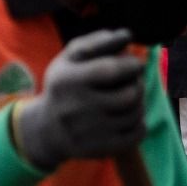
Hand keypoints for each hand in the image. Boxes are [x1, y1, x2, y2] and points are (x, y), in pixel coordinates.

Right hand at [13, 28, 144, 169]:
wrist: (47, 130)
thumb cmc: (64, 85)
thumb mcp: (70, 58)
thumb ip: (98, 42)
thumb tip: (127, 36)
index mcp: (68, 80)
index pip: (111, 70)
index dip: (131, 64)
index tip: (134, 64)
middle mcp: (77, 108)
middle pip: (130, 94)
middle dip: (138, 84)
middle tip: (134, 82)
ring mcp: (89, 132)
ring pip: (135, 114)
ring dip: (139, 103)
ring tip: (130, 98)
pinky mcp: (100, 149)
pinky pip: (137, 135)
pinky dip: (140, 124)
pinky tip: (129, 117)